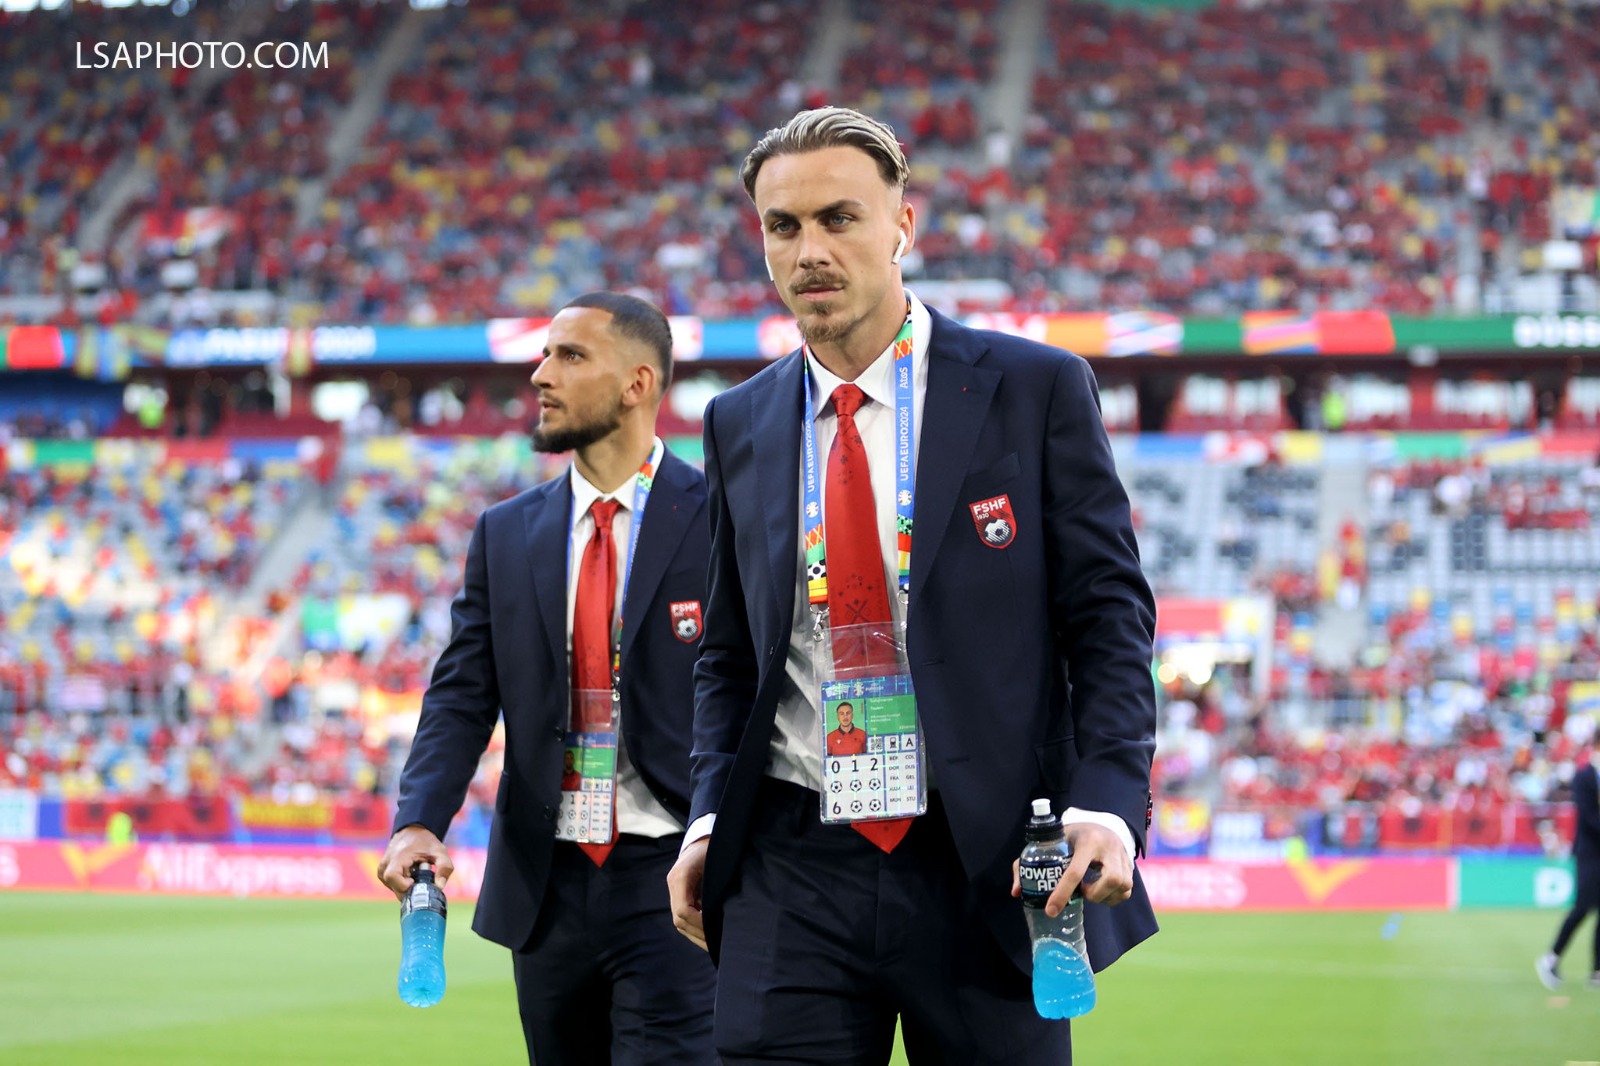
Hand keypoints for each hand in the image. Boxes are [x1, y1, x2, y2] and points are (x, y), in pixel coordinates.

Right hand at [377, 824, 453, 897]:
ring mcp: (382, 868)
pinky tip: (410, 875)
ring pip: (392, 887)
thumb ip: (444, 867)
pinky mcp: (382, 871)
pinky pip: (391, 884)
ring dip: (406, 886)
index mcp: (398, 857)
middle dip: (409, 889)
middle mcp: (386, 863)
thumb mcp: (440, 851)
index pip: (392, 876)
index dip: (403, 884)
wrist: (412, 830)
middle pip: (394, 886)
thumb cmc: (425, 841)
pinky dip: (401, 884)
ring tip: (415, 874)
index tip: (414, 881)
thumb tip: (440, 886)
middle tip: (421, 879)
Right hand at [667, 836, 709, 950]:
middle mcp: (673, 885)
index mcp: (680, 877)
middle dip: (699, 934)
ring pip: (680, 922)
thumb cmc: (714, 849)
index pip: (683, 910)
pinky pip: (683, 916)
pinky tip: (709, 935)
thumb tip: (718, 916)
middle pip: (679, 920)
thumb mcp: (716, 865)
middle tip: (718, 946)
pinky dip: (695, 928)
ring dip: (696, 934)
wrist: (703, 838)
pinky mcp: (679, 894)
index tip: (715, 930)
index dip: (699, 924)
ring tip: (714, 945)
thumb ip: (715, 888)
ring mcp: (674, 890)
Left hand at [1009, 822, 1132, 914]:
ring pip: (1121, 886)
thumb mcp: (1052, 842)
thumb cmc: (1072, 835)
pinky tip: (1102, 892)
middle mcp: (1109, 847)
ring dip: (1103, 896)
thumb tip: (1016, 891)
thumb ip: (1029, 862)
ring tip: (1091, 890)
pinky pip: (1127, 891)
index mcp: (1088, 840)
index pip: (1075, 872)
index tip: (1051, 910)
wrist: (1099, 823)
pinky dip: (1113, 897)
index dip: (1062, 893)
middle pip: (1108, 881)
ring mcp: (1123, 856)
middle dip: (1092, 893)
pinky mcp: (1131, 865)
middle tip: (1081, 891)